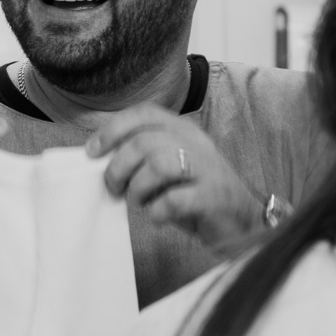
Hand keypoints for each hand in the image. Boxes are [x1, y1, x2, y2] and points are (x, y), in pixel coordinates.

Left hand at [87, 104, 261, 251]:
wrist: (243, 221)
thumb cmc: (197, 195)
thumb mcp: (172, 168)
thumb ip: (144, 158)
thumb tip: (100, 159)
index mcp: (184, 131)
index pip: (144, 114)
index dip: (113, 130)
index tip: (92, 152)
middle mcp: (196, 144)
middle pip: (144, 142)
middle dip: (118, 167)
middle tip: (114, 188)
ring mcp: (207, 169)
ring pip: (158, 165)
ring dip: (137, 188)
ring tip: (138, 202)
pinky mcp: (213, 197)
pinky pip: (174, 200)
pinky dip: (158, 211)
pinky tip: (159, 217)